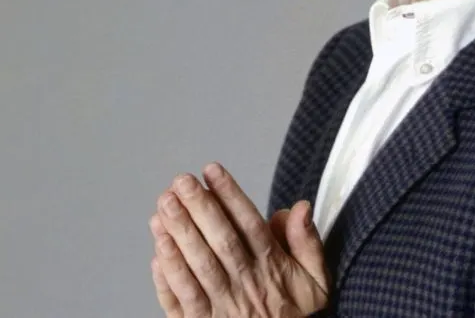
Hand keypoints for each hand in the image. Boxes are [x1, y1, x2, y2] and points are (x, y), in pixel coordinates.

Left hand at [148, 162, 329, 316]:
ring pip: (197, 268)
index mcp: (272, 269)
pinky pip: (181, 301)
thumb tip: (300, 206)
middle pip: (220, 242)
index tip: (212, 171)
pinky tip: (158, 251)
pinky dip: (168, 277)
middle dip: (199, 209)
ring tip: (163, 207)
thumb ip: (308, 243)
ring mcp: (221, 308)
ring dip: (178, 236)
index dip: (230, 196)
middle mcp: (245, 286)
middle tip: (181, 182)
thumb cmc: (295, 317)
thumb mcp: (316, 283)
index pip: (250, 225)